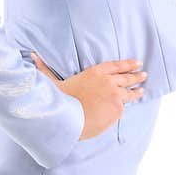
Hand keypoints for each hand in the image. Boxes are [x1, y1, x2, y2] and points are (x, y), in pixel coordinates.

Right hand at [31, 52, 146, 140]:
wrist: (67, 120)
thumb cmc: (59, 101)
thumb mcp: (52, 82)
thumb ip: (45, 68)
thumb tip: (31, 54)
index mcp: (95, 72)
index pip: (116, 65)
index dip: (128, 63)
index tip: (138, 62)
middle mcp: (108, 81)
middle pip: (126, 77)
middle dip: (136, 75)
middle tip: (144, 74)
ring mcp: (115, 94)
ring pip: (129, 92)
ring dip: (136, 90)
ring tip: (142, 89)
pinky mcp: (118, 108)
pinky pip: (122, 108)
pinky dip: (123, 107)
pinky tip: (128, 106)